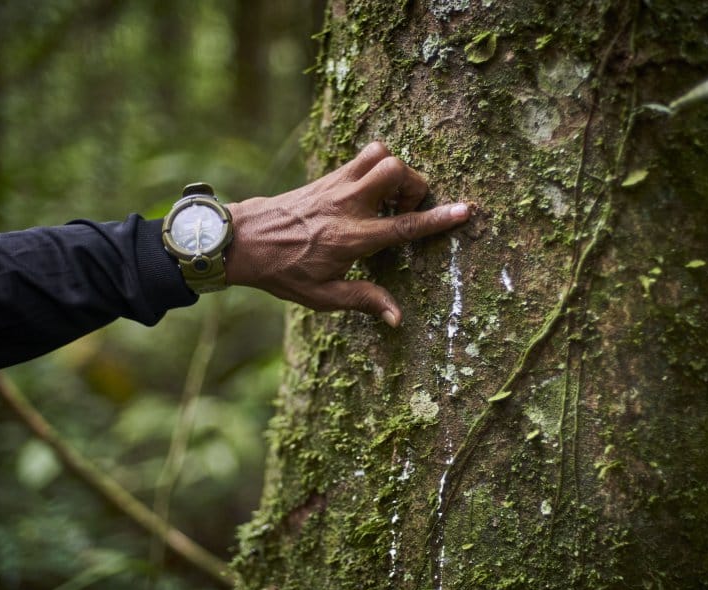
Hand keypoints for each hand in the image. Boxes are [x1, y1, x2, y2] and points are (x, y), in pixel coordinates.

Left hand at [224, 142, 469, 326]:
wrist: (243, 241)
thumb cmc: (283, 272)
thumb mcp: (322, 296)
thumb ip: (364, 301)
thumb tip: (398, 318)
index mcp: (352, 238)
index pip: (404, 226)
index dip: (438, 218)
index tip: (464, 210)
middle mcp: (348, 205)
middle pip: (396, 170)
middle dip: (415, 185)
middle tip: (406, 209)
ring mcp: (337, 185)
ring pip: (380, 154)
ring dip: (396, 170)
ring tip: (390, 199)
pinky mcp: (328, 176)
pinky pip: (362, 156)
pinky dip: (376, 166)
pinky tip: (370, 194)